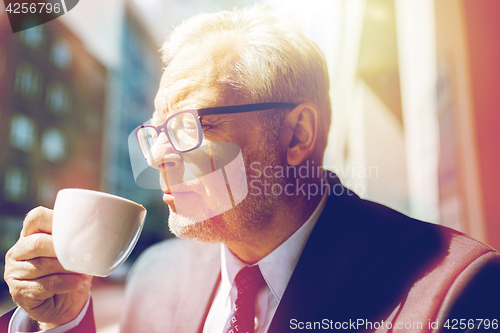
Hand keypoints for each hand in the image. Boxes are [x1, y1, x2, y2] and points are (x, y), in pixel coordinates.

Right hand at [4, 207, 92, 329]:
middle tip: (82, 257)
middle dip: (64, 250)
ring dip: (68, 269)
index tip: (77, 232)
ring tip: (84, 273)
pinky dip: (67, 283)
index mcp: (30, 234)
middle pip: (38, 242)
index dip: (57, 222)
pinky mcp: (18, 291)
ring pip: (42, 265)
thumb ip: (80, 239)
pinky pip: (45, 285)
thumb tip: (99, 229)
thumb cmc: (71, 272)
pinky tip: (80, 283)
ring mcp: (14, 271)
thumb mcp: (77, 252)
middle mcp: (18, 251)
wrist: (65, 304)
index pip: (36, 217)